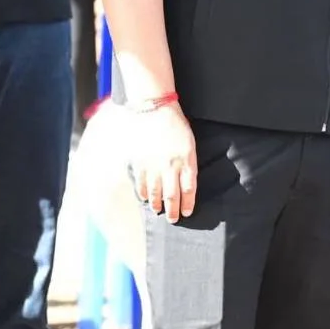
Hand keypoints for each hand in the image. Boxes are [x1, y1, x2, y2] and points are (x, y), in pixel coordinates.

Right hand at [129, 105, 196, 223]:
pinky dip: (143, 194)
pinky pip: (141, 184)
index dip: (188, 204)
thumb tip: (187, 184)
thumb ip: (189, 163)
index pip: (189, 189)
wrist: (155, 109)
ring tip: (159, 211)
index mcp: (186, 160)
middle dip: (173, 211)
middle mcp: (170, 166)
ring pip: (155, 193)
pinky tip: (146, 199)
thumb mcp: (190, 143)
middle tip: (173, 219)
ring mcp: (154, 166)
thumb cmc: (176, 125)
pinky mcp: (140, 162)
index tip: (187, 212)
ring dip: (158, 205)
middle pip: (172, 196)